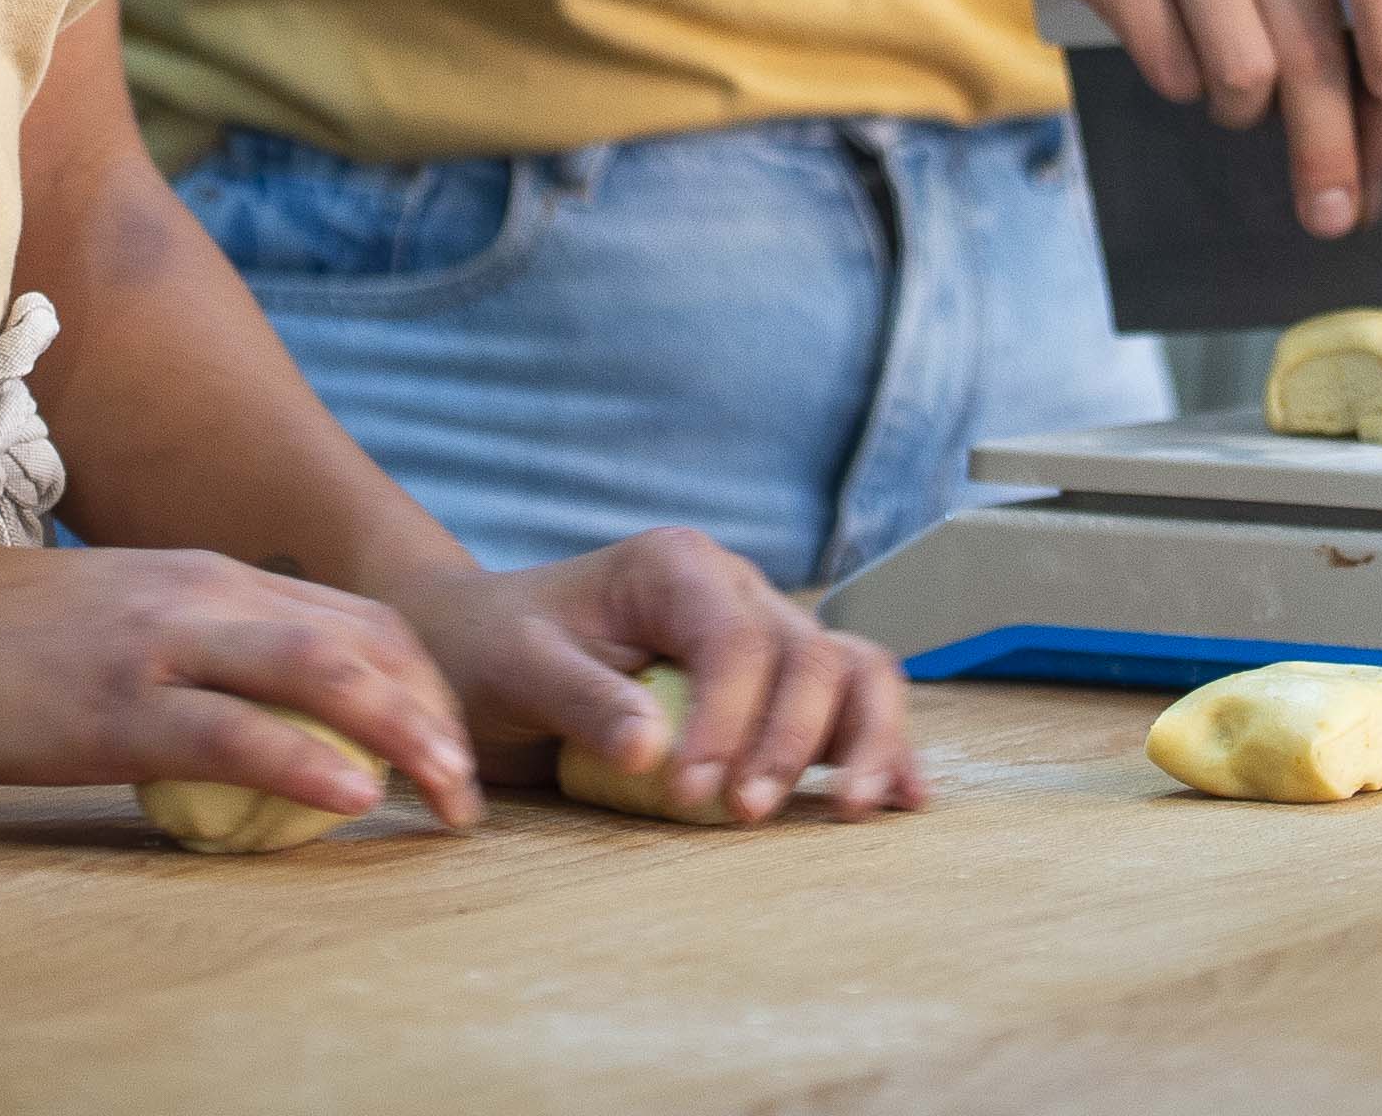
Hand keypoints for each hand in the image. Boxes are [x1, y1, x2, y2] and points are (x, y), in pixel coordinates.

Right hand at [0, 540, 483, 828]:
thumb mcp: (118, 619)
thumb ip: (193, 645)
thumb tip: (258, 709)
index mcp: (208, 578)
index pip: (358, 617)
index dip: (425, 683)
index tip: (452, 749)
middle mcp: (204, 595)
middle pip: (369, 640)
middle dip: (442, 717)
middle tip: (474, 794)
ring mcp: (161, 646)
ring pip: (326, 672)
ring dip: (407, 738)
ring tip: (447, 799)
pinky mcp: (112, 706)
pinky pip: (234, 729)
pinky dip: (309, 761)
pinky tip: (353, 798)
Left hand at [388, 526, 925, 823]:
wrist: (480, 649)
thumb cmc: (492, 649)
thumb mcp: (517, 668)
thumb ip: (584, 700)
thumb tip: (654, 750)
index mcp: (678, 567)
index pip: (739, 640)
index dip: (730, 719)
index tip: (686, 790)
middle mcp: (737, 591)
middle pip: (815, 655)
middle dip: (793, 740)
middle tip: (744, 814)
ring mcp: (763, 636)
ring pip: (854, 673)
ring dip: (864, 741)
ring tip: (853, 810)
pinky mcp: (771, 688)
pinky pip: (847, 704)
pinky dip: (878, 745)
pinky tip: (901, 795)